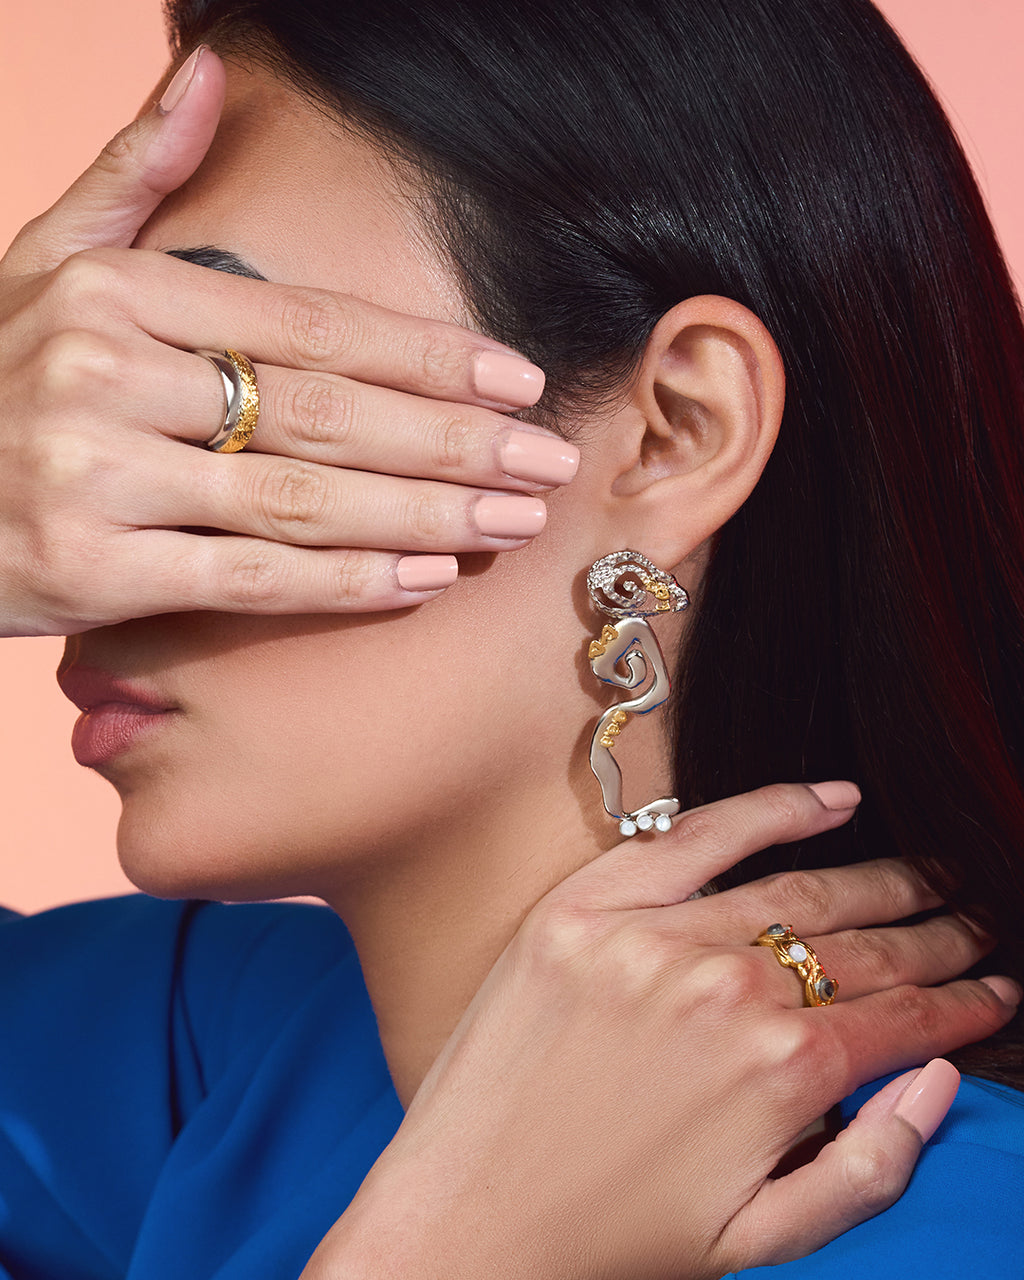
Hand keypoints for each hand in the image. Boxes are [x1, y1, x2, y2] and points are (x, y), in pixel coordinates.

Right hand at [0, 47, 572, 636]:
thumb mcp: (43, 260)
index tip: (515, 377)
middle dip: (453, 439)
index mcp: (116, 293)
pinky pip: (247, 576)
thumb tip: (214, 68)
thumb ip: (132, 172)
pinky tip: (425, 578)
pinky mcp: (89, 570)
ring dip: (424, 512)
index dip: (425, 353)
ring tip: (512, 518)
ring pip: (300, 496)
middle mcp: (107, 374)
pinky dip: (344, 580)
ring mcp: (95, 474)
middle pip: (325, 409)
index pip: (310, 321)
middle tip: (548, 458)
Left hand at [300, 782, 1017, 1278]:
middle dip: (931, 938)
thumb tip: (940, 1078)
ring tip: (923, 876)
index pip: (902, 1019)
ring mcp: (650, 937)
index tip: (994, 988)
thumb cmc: (610, 1241)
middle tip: (972, 925)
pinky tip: (832, 796)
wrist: (461, 1225)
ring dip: (875, 880)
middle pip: (858, 947)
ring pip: (795, 890)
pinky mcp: (583, 907)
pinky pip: (695, 836)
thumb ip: (870, 1165)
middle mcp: (725, 988)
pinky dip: (771, 807)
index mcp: (781, 1072)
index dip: (961, 1003)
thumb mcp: (762, 1240)